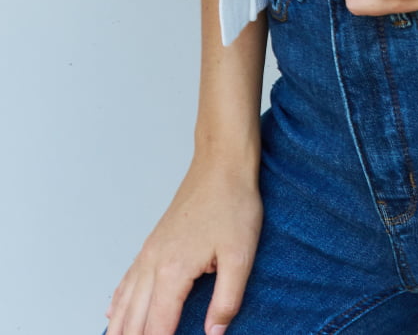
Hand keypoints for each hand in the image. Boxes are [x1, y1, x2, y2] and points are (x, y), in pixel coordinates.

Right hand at [103, 158, 261, 334]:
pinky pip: (127, 279)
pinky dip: (118, 302)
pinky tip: (113, 313)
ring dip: (119, 328)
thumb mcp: (241, 255)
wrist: (221, 163)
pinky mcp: (153, 242)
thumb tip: (213, 334)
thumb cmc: (233, 203)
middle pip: (135, 320)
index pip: (157, 328)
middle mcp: (153, 264)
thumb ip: (227, 300)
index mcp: (173, 271)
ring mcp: (149, 252)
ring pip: (125, 302)